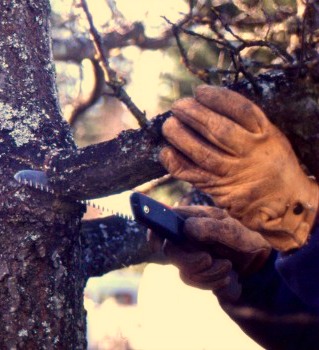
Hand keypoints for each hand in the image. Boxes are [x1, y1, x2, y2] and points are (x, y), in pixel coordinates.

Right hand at [148, 206, 270, 301]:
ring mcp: (191, 254)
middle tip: (208, 259)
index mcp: (195, 219)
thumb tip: (187, 228)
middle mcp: (188, 236)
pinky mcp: (197, 271)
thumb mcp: (234, 231)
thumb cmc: (247, 239)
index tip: (155, 243)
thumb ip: (212, 228)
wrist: (260, 263)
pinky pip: (193, 280)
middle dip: (190, 261)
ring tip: (227, 267)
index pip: (166, 220)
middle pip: (170, 251)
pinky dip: (211, 282)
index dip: (155, 230)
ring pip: (182, 270)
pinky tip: (227, 277)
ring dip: (207, 273)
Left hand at [160, 85, 318, 250]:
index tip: (200, 91)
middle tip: (178, 106)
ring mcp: (234, 174)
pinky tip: (166, 152)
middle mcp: (251, 154)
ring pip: (203, 153)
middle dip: (193, 114)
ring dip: (180, 136)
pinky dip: (175, 163)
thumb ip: (247, 122)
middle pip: (218, 130)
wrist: (283, 201)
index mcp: (266, 135)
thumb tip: (207, 103)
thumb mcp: (272, 136)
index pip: (241, 110)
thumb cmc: (272, 162)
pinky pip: (193, 176)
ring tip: (169, 125)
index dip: (217, 98)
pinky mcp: (220, 190)